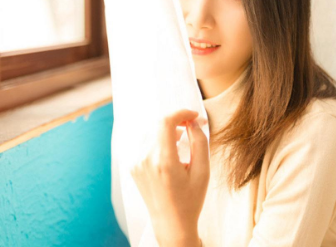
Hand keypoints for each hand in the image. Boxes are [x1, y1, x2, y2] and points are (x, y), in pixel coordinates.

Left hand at [130, 109, 209, 246]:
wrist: (171, 223)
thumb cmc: (190, 199)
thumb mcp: (203, 171)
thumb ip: (199, 141)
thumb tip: (192, 122)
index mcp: (163, 162)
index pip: (165, 122)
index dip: (180, 113)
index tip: (193, 116)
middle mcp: (145, 160)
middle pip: (159, 126)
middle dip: (176, 123)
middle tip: (191, 128)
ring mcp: (136, 164)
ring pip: (151, 133)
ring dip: (166, 131)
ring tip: (180, 142)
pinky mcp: (133, 167)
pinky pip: (144, 143)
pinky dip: (157, 141)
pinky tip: (168, 152)